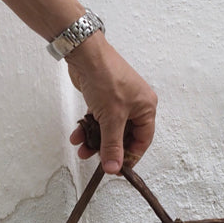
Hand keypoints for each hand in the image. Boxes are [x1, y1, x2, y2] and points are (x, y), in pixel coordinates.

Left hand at [64, 33, 157, 174]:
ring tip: (82, 150)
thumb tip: (114, 167)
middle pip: (124, 135)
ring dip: (95, 140)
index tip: (116, 167)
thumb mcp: (112, 118)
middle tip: (97, 161)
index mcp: (146, 108)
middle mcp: (135, 105)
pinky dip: (88, 128)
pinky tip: (77, 135)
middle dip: (108, 148)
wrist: (86, 55)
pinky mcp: (104, 97)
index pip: (143, 140)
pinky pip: (99, 119)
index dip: (130, 155)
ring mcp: (119, 100)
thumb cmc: (107, 80)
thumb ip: (112, 145)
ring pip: (109, 128)